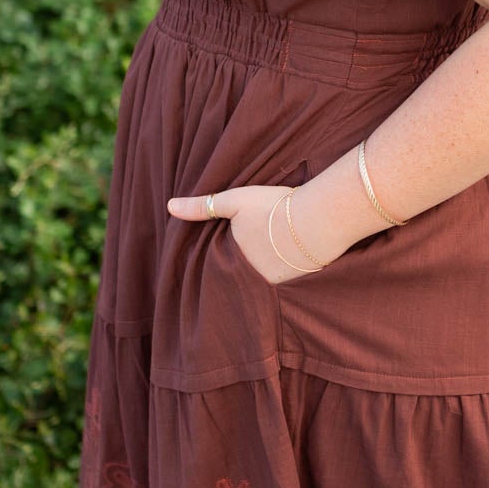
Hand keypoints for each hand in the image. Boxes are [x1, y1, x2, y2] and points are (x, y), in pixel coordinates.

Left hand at [166, 184, 337, 284]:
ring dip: (266, 268)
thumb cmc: (274, 207)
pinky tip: (291, 256)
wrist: (319, 220)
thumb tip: (170, 206)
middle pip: (242, 272)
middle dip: (245, 264)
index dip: (227, 250)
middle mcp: (251, 280)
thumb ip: (203, 206)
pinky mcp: (297, 287)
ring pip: (263, 278)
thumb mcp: (235, 200)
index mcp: (232, 261)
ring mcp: (275, 287)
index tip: (238, 238)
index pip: (221, 261)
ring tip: (275, 249)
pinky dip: (285, 271)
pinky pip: (284, 281)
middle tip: (259, 244)